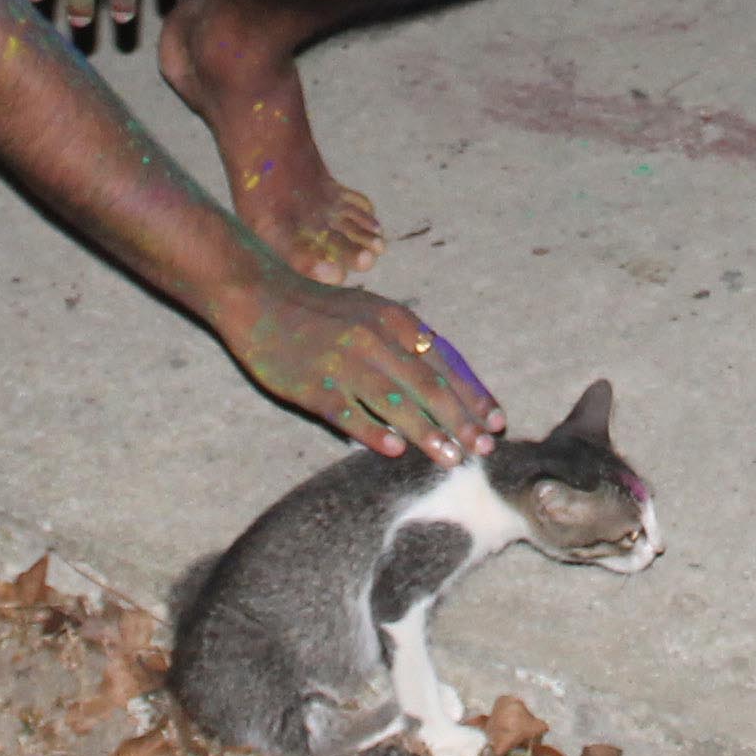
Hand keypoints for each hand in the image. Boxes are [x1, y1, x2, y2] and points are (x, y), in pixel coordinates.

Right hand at [222, 277, 502, 461]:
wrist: (259, 297)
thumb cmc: (321, 310)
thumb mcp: (370, 311)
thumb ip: (407, 341)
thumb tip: (447, 380)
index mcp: (394, 319)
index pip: (445, 363)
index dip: (473, 394)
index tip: (496, 422)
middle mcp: (375, 339)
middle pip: (428, 386)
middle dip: (461, 420)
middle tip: (483, 449)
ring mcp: (344, 363)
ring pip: (396, 403)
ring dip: (428, 433)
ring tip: (452, 458)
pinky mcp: (313, 385)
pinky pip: (349, 413)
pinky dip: (373, 432)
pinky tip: (394, 450)